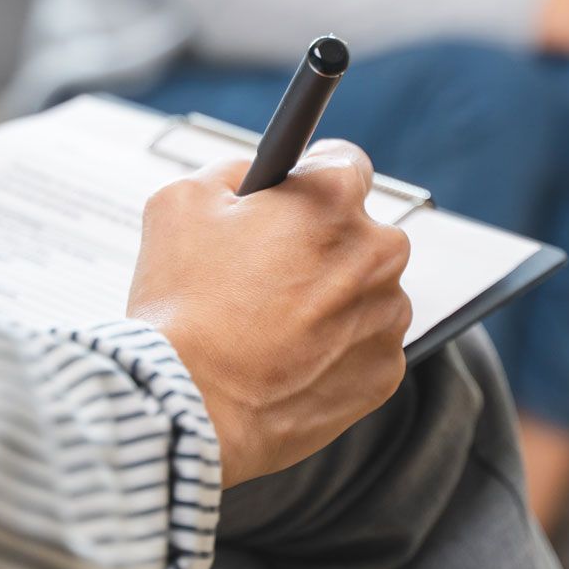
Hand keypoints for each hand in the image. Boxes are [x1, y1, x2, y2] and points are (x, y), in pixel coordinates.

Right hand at [127, 141, 412, 488]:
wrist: (191, 405)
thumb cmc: (182, 304)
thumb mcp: (181, 201)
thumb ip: (231, 171)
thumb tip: (255, 177)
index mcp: (333, 199)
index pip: (346, 163)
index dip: (312, 179)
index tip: (295, 202)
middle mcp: (377, 252)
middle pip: (359, 233)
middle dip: (321, 246)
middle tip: (268, 274)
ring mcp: (386, 316)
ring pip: (366, 293)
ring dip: (332, 301)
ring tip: (271, 326)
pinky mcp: (384, 372)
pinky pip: (366, 347)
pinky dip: (336, 352)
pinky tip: (289, 361)